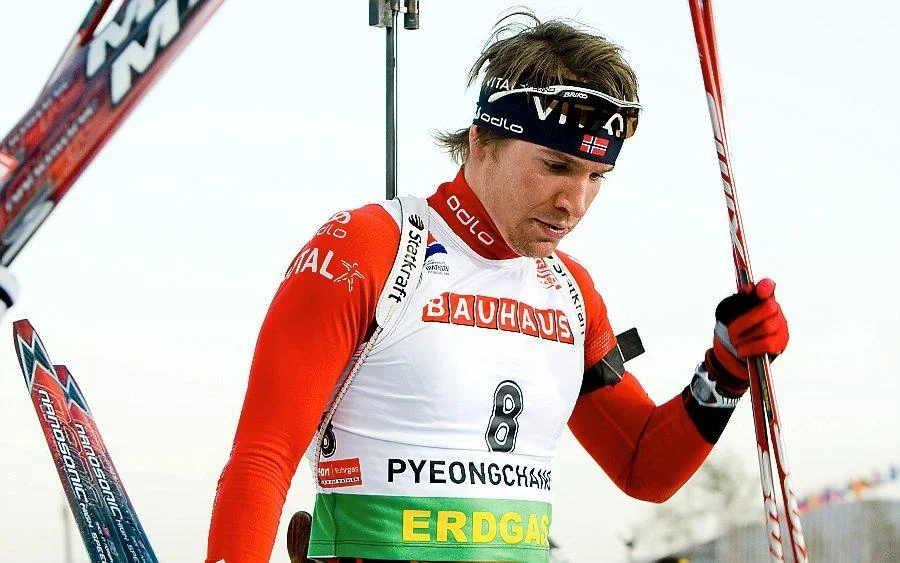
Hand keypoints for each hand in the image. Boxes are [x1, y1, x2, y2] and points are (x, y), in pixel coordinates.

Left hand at [706, 278, 788, 395]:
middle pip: (769, 307)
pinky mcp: (781, 342)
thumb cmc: (728, 330)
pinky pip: (769, 343)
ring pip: (768, 326)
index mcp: (759, 299)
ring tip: (735, 343)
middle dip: (747, 321)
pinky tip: (742, 350)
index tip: (759, 292)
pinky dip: (752, 347)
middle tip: (731, 332)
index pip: (767, 286)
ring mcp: (780, 325)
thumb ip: (736, 302)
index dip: (766, 287)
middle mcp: (773, 309)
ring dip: (747, 336)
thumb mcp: (726, 315)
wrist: (730, 354)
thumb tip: (747, 290)